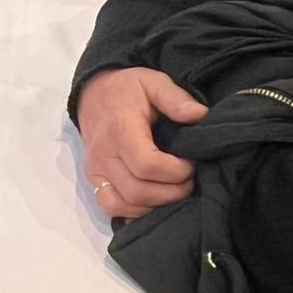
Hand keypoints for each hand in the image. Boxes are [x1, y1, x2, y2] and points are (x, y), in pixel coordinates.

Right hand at [76, 67, 208, 219]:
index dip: (175, 172)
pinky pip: (111, 207)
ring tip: (173, 190)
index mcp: (120, 130)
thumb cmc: (127, 89)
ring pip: (125, 204)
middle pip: (138, 190)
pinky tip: (152, 200)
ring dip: (155, 204)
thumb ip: (176, 98)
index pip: (146, 165)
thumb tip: (200, 115)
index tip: (191, 164)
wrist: (93, 95)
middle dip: (171, 192)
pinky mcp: (94, 180)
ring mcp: (96, 170)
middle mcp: (104, 155)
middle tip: (189, 181)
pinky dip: (134, 211)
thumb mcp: (153, 81)